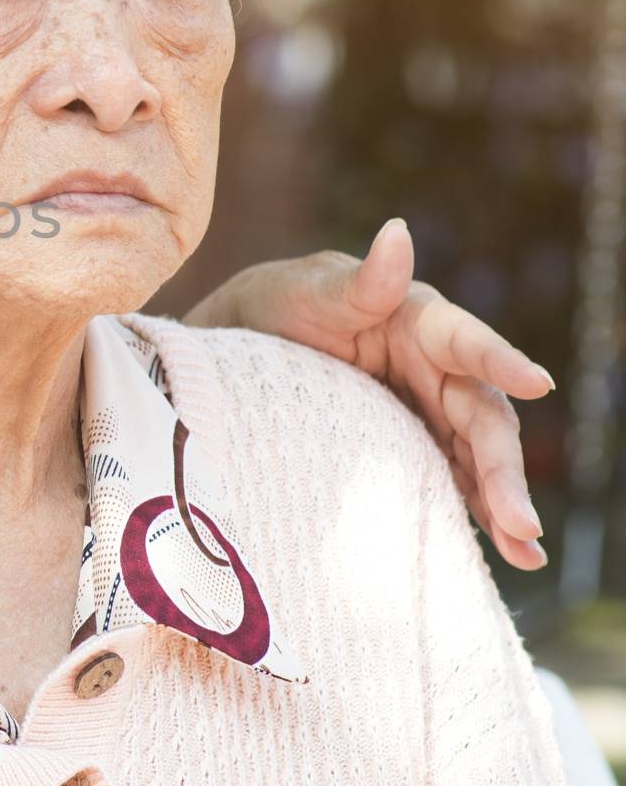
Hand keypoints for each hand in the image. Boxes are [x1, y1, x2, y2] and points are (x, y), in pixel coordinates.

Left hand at [184, 218, 553, 570]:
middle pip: (480, 415)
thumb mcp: (311, 291)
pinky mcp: (412, 443)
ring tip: (525, 551)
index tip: (537, 383)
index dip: (499, 359)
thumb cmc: (282, 304)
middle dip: (503, 467)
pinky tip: (507, 554)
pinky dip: (477, 512)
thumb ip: (360, 279)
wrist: (248, 347)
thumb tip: (398, 232)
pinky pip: (451, 478)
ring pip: (476, 455)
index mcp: (418, 320)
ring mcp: (427, 409)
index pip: (464, 340)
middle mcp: (435, 366)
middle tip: (522, 522)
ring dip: (503, 502)